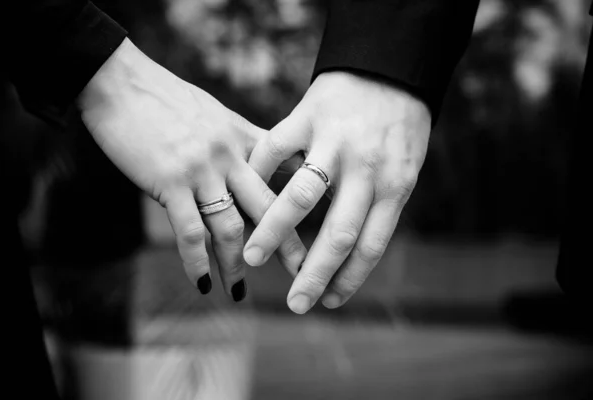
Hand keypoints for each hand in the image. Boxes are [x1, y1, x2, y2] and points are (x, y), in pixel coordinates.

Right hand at [78, 39, 305, 299]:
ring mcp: (202, 170)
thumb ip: (239, 140)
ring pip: (231, 227)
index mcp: (244, 138)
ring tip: (239, 292)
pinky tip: (203, 283)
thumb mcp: (215, 115)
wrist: (121, 83)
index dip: (306, 203)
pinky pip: (190, 231)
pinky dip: (197, 262)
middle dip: (288, 245)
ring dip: (236, 265)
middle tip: (303, 274)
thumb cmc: (166, 100)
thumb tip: (258, 163)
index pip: (285, 174)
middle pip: (269, 207)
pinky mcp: (170, 182)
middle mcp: (231, 155)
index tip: (323, 228)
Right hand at [245, 71, 430, 312]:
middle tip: (294, 303)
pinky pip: (273, 151)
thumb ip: (377, 202)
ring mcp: (334, 142)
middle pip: (338, 234)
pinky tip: (244, 198)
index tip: (329, 302)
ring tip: (251, 258)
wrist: (389, 65)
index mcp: (394, 184)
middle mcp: (366, 169)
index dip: (350, 278)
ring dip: (273, 233)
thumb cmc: (398, 122)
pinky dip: (257, 176)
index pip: (371, 245)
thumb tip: (352, 248)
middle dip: (313, 274)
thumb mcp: (402, 166)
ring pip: (300, 197)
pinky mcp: (306, 117)